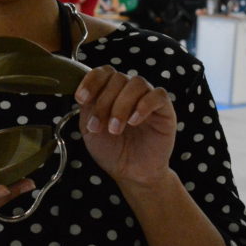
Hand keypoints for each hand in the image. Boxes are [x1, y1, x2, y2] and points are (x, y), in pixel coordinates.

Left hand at [74, 66, 176, 187]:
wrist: (132, 173)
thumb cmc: (112, 151)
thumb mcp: (90, 129)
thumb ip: (87, 108)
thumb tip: (85, 93)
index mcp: (111, 92)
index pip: (103, 72)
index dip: (91, 81)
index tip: (81, 98)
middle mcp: (129, 91)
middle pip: (118, 78)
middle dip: (104, 102)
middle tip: (98, 127)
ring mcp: (148, 98)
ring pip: (137, 83)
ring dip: (122, 105)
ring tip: (115, 129)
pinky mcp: (165, 109)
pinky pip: (158, 95)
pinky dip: (144, 105)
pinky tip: (134, 121)